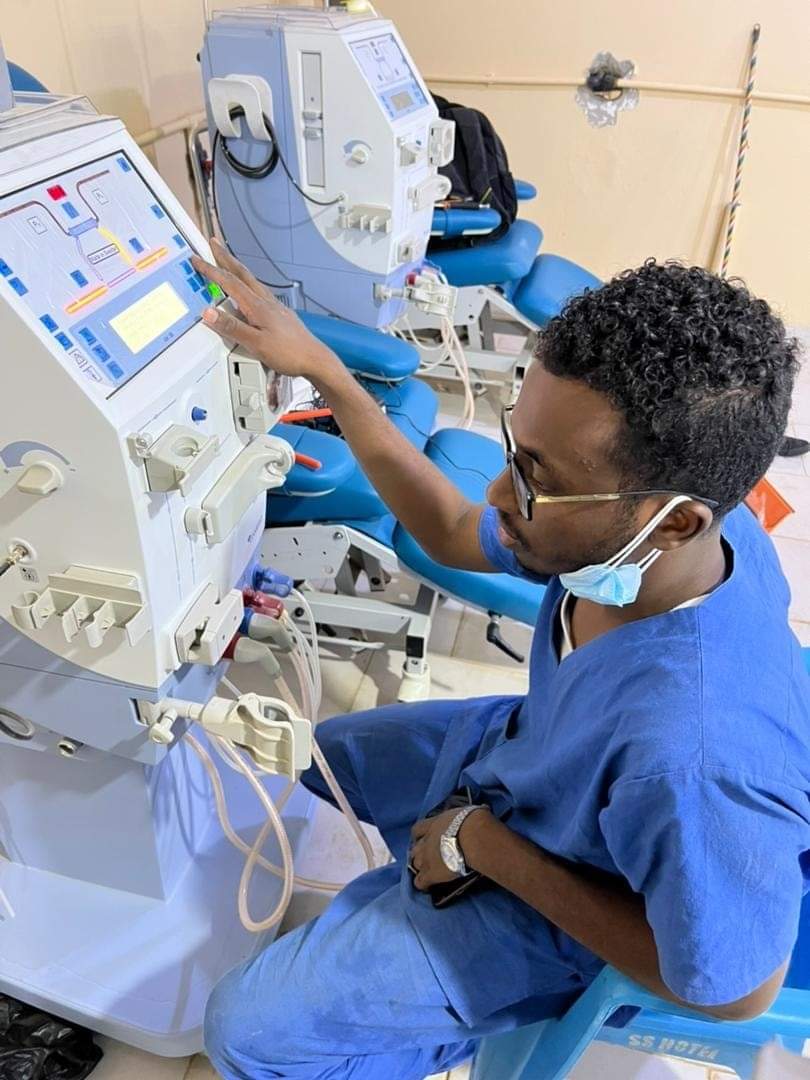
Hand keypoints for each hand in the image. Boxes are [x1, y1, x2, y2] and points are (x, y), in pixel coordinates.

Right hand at [191, 239, 336, 378]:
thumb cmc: (289, 353)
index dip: (211, 270)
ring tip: (228, 262)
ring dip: (237, 269)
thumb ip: (232, 328)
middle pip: (242, 274)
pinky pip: (260, 292)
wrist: (315, 360)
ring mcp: (275, 307)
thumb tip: (209, 313)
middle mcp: (267, 302)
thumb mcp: (256, 344)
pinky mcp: (281, 314)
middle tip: (214, 243)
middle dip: (225, 257)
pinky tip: (250, 291)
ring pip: (252, 281)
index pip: (230, 283)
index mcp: (258, 306)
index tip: (197, 259)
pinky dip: (249, 284)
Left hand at [409, 807, 489, 891]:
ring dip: (420, 868)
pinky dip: (422, 884)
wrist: (473, 838)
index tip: (422, 839)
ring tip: (428, 872)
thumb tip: (483, 810)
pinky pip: (420, 882)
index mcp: (434, 824)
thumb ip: (468, 816)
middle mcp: (426, 841)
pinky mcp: (430, 874)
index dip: (419, 835)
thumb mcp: (469, 813)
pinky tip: (427, 887)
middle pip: (415, 849)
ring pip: (415, 864)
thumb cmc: (474, 822)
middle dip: (419, 853)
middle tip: (428, 857)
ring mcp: (426, 858)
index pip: (418, 829)